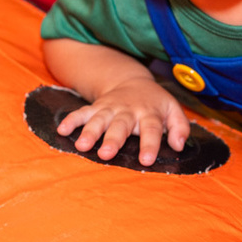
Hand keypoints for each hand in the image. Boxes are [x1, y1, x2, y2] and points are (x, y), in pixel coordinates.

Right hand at [55, 76, 189, 165]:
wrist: (132, 81)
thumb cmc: (154, 103)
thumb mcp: (172, 110)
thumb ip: (180, 127)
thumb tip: (179, 145)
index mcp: (148, 113)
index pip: (150, 129)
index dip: (149, 144)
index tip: (146, 160)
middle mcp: (127, 111)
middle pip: (120, 125)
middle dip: (113, 140)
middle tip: (106, 154)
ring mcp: (109, 109)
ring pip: (99, 120)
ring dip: (90, 132)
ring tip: (82, 146)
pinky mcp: (95, 108)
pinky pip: (81, 112)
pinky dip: (71, 120)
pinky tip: (61, 130)